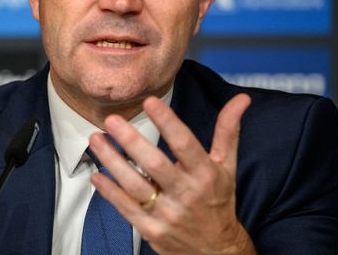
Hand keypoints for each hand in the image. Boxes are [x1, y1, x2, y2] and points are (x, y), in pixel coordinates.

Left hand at [89, 93, 255, 254]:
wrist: (217, 251)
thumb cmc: (218, 201)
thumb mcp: (227, 166)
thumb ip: (228, 131)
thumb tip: (241, 99)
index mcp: (205, 175)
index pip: (185, 144)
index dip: (168, 122)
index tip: (150, 102)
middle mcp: (186, 194)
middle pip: (155, 165)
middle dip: (131, 141)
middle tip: (112, 120)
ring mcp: (167, 214)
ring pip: (135, 186)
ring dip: (112, 162)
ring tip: (96, 139)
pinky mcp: (151, 230)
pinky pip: (126, 208)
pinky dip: (109, 192)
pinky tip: (96, 175)